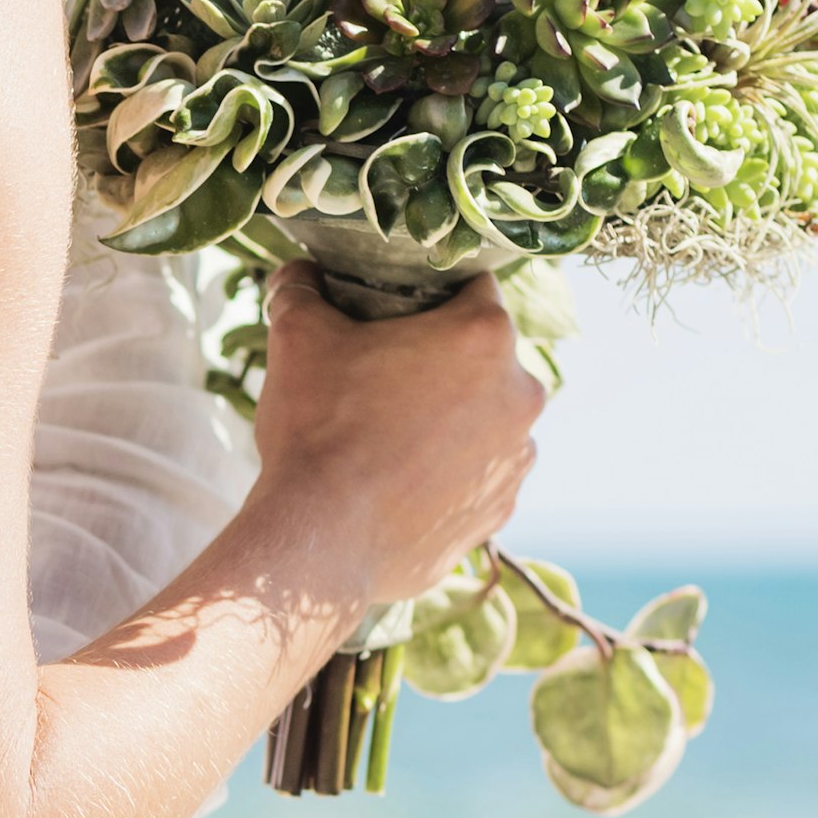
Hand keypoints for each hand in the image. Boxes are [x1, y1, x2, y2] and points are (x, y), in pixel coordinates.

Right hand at [247, 258, 545, 609]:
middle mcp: (520, 392)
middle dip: (441, 362)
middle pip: (484, 357)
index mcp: (483, 335)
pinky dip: (448, 473)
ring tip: (388, 440)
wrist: (321, 542)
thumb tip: (298, 274)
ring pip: (486, 418)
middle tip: (381, 379)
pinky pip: (478, 475)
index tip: (395, 314)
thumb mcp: (297, 338)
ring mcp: (515, 457)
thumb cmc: (319, 429)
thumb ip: (301, 291)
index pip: (475, 287)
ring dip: (450, 419)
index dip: (431, 295)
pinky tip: (398, 483)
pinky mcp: (498, 510)